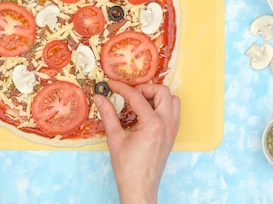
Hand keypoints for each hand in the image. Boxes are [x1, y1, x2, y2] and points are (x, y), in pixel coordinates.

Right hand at [93, 80, 180, 203]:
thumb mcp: (114, 138)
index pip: (137, 96)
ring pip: (172, 100)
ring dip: (156, 97)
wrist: (139, 188)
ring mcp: (172, 129)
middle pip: (162, 91)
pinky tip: (146, 114)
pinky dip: (161, 107)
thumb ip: (108, 114)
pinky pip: (173, 112)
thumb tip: (99, 97)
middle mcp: (167, 124)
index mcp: (153, 124)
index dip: (122, 88)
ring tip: (139, 103)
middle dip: (144, 89)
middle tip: (129, 94)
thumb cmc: (127, 168)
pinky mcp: (172, 135)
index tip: (111, 85)